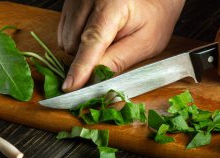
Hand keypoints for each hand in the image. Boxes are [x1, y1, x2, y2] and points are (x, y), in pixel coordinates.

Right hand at [58, 0, 184, 91]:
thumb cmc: (154, 17)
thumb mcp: (146, 42)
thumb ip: (120, 60)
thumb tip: (95, 79)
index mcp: (112, 5)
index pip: (92, 40)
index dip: (82, 66)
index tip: (71, 87)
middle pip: (75, 43)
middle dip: (88, 59)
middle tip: (111, 55)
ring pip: (67, 40)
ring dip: (81, 51)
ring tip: (106, 42)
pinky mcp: (70, 3)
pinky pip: (64, 32)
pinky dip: (77, 42)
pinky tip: (95, 36)